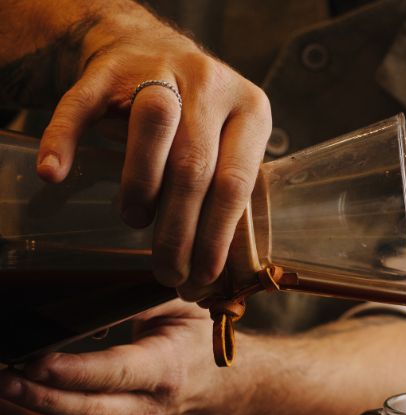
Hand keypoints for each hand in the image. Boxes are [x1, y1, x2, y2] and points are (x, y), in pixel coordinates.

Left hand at [0, 301, 220, 414]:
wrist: (213, 389)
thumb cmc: (193, 341)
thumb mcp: (181, 308)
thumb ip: (141, 299)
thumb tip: (91, 294)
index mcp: (165, 370)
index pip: (117, 374)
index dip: (75, 372)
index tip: (37, 361)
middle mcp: (143, 406)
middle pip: (86, 413)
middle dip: (37, 398)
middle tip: (0, 378)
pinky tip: (4, 406)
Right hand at [35, 3, 271, 297]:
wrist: (147, 48)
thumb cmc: (195, 119)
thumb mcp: (227, 144)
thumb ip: (225, 191)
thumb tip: (213, 271)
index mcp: (251, 111)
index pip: (236, 182)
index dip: (216, 235)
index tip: (202, 275)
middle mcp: (212, 85)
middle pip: (194, 166)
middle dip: (178, 229)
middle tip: (166, 270)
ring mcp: (160, 69)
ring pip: (152, 125)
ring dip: (141, 184)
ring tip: (134, 221)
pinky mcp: (108, 68)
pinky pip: (83, 105)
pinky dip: (64, 139)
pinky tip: (54, 174)